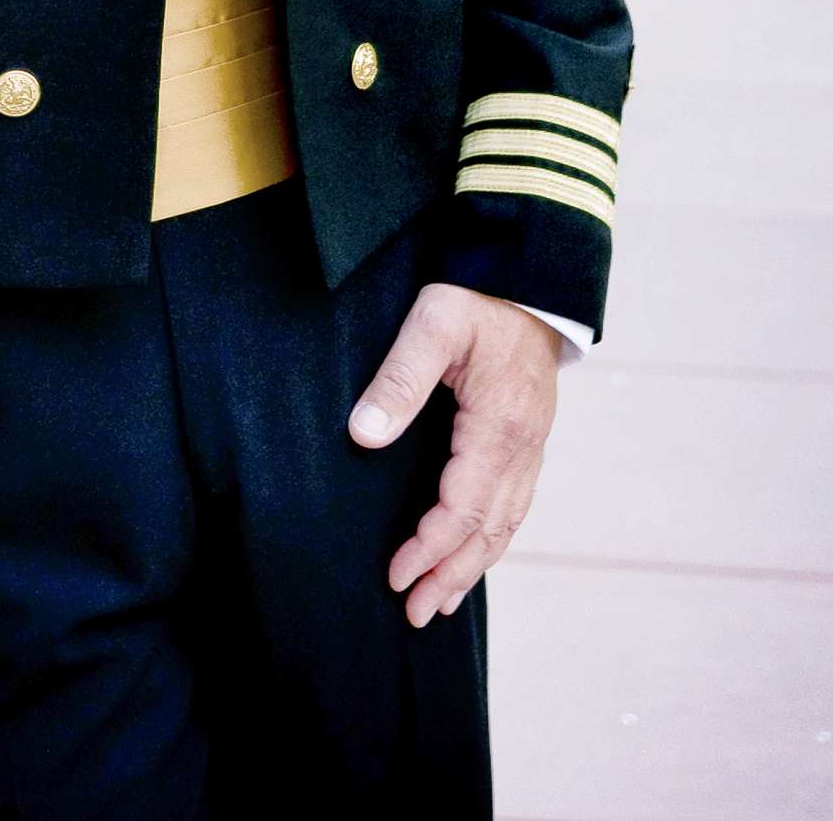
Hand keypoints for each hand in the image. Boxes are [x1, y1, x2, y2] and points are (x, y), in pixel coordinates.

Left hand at [347, 283, 559, 628]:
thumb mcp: (432, 323)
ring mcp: (531, 448)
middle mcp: (523, 448)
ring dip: (472, 567)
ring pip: (506, 525)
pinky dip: (491, 541)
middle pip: (489, 530)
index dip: (429, 547)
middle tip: (414, 614)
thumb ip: (399, 379)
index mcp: (499, 427)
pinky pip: (513, 506)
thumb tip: (364, 436)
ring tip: (441, 603)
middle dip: (450, 575)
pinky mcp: (527, 442)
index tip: (396, 574)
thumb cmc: (477, 299)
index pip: (463, 507)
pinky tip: (474, 556)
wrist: (529, 282)